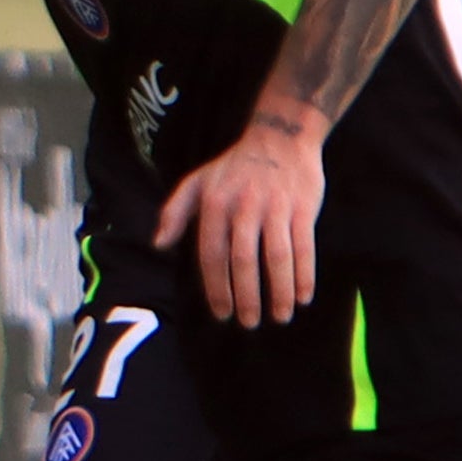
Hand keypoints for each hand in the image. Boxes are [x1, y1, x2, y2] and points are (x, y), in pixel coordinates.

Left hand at [156, 111, 326, 325]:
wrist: (280, 137)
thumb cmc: (234, 167)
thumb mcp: (196, 182)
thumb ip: (173, 213)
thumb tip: (158, 245)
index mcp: (214, 204)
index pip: (211, 254)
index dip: (216, 287)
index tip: (221, 314)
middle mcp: (243, 207)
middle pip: (243, 260)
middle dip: (246, 297)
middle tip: (248, 323)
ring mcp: (275, 207)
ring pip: (276, 257)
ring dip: (278, 291)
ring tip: (279, 317)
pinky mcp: (302, 208)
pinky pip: (304, 247)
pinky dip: (304, 275)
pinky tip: (302, 297)